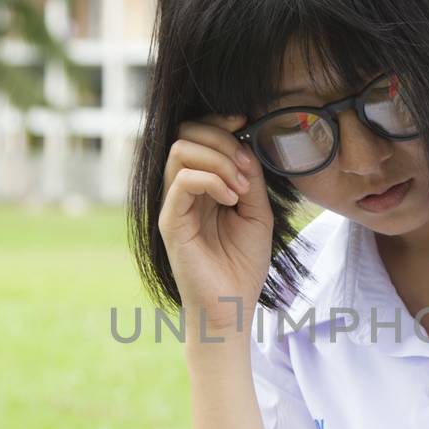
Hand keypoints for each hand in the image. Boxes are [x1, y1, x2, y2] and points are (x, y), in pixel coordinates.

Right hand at [158, 112, 273, 334]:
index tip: (246, 121)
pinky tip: (231, 199)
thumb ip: (251, 178)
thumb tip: (245, 145)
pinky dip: (211, 180)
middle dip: (221, 137)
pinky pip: (182, 180)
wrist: (232, 307)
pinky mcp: (170, 221)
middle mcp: (183, 190)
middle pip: (186, 133)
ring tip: (240, 187)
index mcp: (203, 185)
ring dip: (218, 159)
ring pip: (180, 150)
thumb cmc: (243, 265)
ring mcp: (174, 204)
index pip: (198, 134)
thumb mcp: (257, 213)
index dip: (219, 120)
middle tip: (247, 167)